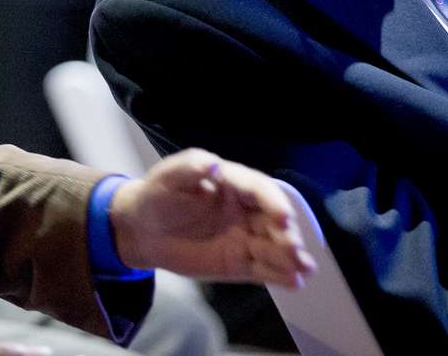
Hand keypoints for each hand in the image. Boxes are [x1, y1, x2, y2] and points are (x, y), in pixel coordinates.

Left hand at [109, 148, 315, 287]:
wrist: (142, 230)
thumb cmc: (157, 195)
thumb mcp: (168, 177)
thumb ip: (190, 169)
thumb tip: (214, 166)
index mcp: (233, 182)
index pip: (260, 189)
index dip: (273, 202)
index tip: (282, 217)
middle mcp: (246, 209)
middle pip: (273, 220)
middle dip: (287, 234)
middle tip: (294, 249)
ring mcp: (245, 237)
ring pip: (274, 246)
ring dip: (291, 257)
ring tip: (304, 268)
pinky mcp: (239, 263)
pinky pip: (263, 269)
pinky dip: (280, 276)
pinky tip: (294, 282)